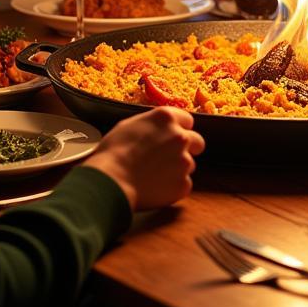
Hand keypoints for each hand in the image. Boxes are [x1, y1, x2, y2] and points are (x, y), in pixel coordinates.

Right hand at [84, 107, 204, 210]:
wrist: (110, 181)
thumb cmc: (112, 153)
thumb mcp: (129, 125)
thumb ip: (151, 124)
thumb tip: (157, 128)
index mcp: (166, 118)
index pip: (187, 120)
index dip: (179, 129)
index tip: (173, 137)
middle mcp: (180, 136)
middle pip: (197, 141)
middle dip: (187, 149)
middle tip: (169, 158)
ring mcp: (184, 161)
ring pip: (188, 164)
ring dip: (177, 169)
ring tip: (154, 175)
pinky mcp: (183, 184)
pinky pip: (183, 185)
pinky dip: (172, 187)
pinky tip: (155, 188)